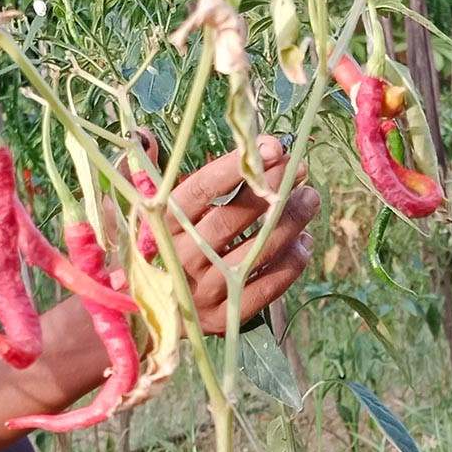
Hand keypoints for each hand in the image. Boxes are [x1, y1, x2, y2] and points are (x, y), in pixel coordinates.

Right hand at [113, 130, 317, 334]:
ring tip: (309, 197)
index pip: (198, 191)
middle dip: (271, 189)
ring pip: (254, 252)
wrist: (141, 315)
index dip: (233, 167)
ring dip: (289, 223)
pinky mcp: (223, 317)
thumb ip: (149, 174)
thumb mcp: (143, 214)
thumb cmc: (153, 251)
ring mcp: (202, 290)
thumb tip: (145, 135)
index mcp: (159, 227)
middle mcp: (179, 258)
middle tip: (299, 168)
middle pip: (231, 219)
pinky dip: (290, 264)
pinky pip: (265, 289)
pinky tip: (304, 242)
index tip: (270, 145)